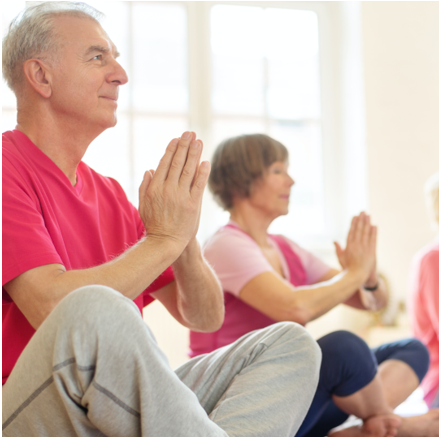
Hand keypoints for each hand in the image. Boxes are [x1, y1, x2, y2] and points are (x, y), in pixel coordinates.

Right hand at [138, 132, 209, 250]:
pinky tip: (205, 162)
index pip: (164, 163)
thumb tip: (150, 169)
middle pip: (177, 163)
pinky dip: (202, 172)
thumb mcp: (143, 204)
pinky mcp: (193, 204)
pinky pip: (199, 184)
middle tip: (190, 133)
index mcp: (154, 188)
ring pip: (188, 170)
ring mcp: (181, 196)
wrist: (166, 242)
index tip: (177, 139)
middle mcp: (168, 189)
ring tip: (198, 141)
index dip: (172, 150)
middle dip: (184, 146)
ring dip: (194, 154)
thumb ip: (145, 186)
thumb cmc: (154, 223)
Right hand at [334, 212, 376, 283]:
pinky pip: (373, 240)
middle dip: (361, 220)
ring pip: (366, 233)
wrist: (357, 277)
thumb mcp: (340, 259)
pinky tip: (374, 226)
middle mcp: (356, 245)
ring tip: (368, 215)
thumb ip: (338, 249)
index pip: (351, 232)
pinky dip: (374, 233)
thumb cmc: (348, 269)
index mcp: (348, 246)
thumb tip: (334, 240)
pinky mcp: (372, 252)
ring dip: (367, 223)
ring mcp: (364, 248)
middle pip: (358, 230)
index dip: (353, 223)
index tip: (355, 216)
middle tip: (363, 212)